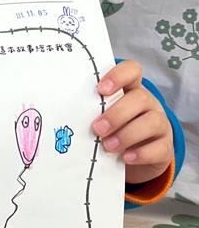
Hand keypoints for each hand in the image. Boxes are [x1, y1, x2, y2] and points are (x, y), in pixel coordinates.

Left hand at [93, 59, 173, 185]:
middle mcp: (148, 104)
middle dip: (117, 114)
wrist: (135, 157)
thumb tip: (62, 115)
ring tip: (107, 147)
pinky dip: (141, 153)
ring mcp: (160, 124)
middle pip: (140, 98)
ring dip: (127, 134)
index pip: (132, 70)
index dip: (118, 76)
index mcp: (131, 89)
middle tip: (97, 128)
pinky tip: (125, 157)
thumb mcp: (103, 116)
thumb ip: (92, 110)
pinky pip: (160, 148)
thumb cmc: (113, 130)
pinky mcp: (165, 147)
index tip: (100, 89)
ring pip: (153, 121)